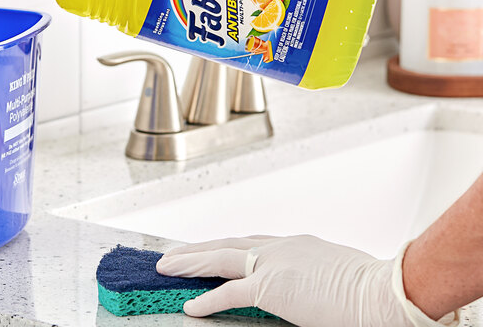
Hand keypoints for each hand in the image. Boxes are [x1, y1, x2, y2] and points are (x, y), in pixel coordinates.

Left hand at [156, 234, 459, 326]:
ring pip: (220, 259)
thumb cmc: (367, 287)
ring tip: (167, 267)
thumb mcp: (332, 273)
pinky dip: (208, 299)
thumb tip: (306, 286)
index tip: (208, 249)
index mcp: (294, 244)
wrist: (382, 291)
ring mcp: (273, 263)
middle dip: (198, 249)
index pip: (249, 243)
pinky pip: (230, 293)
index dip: (225, 247)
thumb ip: (310, 275)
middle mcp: (279, 247)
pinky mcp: (272, 287)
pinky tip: (189, 306)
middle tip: (174, 254)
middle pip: (228, 245)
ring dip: (191, 263)